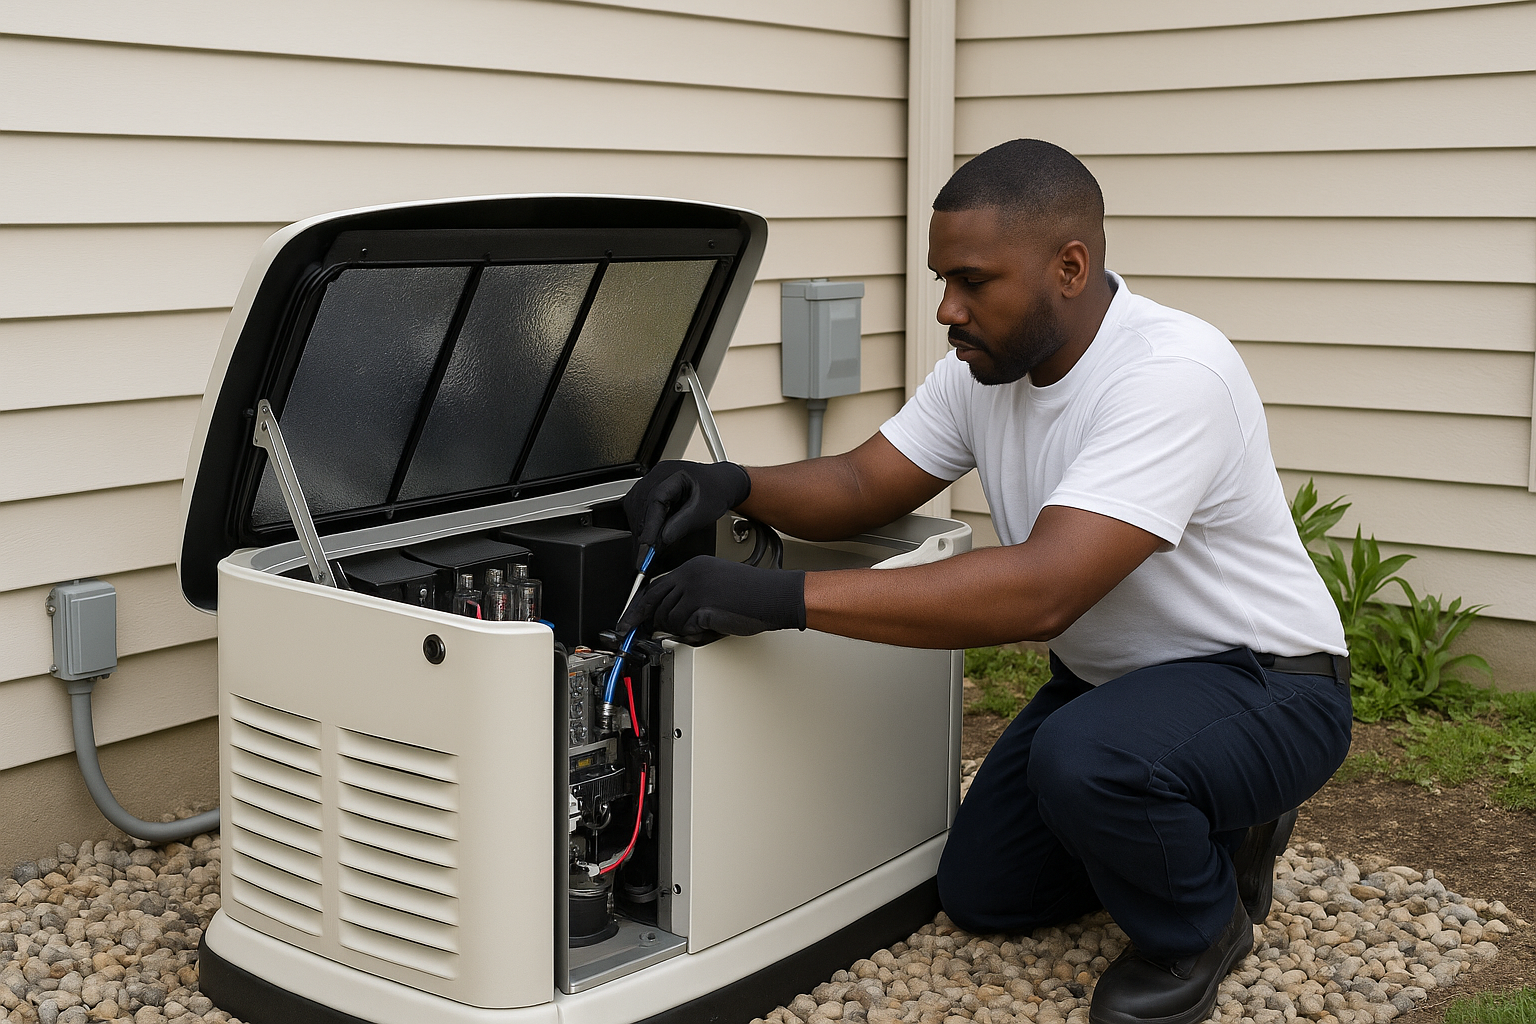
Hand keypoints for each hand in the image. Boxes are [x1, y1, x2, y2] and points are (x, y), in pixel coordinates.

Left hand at [616, 556, 804, 642]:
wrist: (775, 596)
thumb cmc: (752, 593)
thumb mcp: (715, 582)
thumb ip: (689, 592)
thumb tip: (667, 614)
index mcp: (693, 566)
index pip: (653, 587)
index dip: (638, 608)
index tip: (627, 622)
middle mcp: (690, 574)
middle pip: (657, 605)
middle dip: (661, 622)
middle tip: (671, 630)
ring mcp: (695, 590)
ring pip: (669, 620)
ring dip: (683, 629)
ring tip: (704, 625)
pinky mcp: (703, 607)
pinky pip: (685, 629)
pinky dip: (695, 634)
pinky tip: (711, 627)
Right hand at [623, 460, 750, 568]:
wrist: (719, 483)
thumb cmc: (714, 492)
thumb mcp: (703, 511)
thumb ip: (683, 524)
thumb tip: (662, 540)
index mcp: (673, 474)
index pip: (656, 501)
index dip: (650, 526)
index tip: (646, 546)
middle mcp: (657, 475)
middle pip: (642, 507)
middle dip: (643, 534)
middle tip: (645, 558)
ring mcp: (650, 481)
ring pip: (635, 509)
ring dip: (640, 531)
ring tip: (646, 552)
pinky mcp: (647, 491)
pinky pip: (635, 508)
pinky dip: (640, 524)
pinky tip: (645, 538)